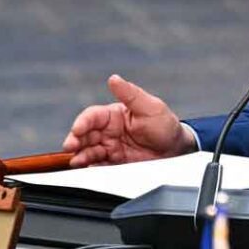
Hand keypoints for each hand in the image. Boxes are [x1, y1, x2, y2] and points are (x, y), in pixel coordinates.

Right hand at [62, 74, 197, 166]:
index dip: (82, 122)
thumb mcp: (151, 107)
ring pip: (88, 152)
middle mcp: (108, 132)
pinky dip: (91, 170)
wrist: (177, 151)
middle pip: (85, 135)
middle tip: (71, 147)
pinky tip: (89, 171)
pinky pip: (98, 168)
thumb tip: (113, 78)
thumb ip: (130, 94)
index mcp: (113, 116)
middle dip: (75, 141)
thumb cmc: (164, 125)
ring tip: (77, 162)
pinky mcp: (114, 166)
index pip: (92, 116)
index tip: (77, 129)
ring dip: (80, 156)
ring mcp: (110, 149)